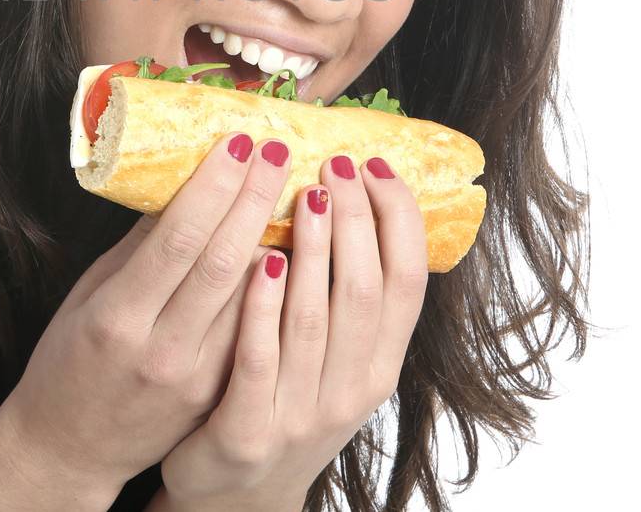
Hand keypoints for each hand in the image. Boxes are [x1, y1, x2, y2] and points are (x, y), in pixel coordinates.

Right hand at [1, 132, 292, 495]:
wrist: (73, 448)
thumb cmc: (72, 361)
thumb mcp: (90, 295)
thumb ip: (140, 246)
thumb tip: (186, 181)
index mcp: (118, 317)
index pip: (179, 239)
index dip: (215, 186)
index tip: (240, 142)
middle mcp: (162, 350)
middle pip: (225, 262)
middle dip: (257, 198)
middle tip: (279, 149)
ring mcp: (197, 379)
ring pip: (255, 297)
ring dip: (283, 238)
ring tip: (301, 189)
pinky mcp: (221, 397)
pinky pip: (258, 329)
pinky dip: (281, 285)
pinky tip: (298, 247)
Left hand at [158, 154, 430, 508]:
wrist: (232, 498)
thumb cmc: (280, 405)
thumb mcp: (331, 361)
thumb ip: (341, 296)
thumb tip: (347, 196)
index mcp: (376, 367)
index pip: (408, 283)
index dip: (399, 220)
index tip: (378, 165)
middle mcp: (349, 393)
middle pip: (365, 290)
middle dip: (355, 219)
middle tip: (336, 163)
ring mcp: (300, 415)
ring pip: (314, 319)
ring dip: (312, 250)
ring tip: (304, 193)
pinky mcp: (246, 432)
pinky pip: (257, 359)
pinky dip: (261, 308)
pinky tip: (260, 262)